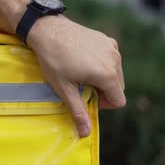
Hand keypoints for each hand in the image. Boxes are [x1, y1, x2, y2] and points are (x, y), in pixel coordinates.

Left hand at [28, 15, 125, 137]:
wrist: (46, 30)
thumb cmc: (53, 60)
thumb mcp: (64, 89)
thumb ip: (78, 111)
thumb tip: (85, 133)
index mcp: (107, 75)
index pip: (118, 101)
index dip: (103, 104)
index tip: (85, 97)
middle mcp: (114, 60)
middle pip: (118, 87)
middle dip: (102, 91)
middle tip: (80, 86)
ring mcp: (111, 47)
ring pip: (115, 72)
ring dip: (101, 77)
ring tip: (79, 72)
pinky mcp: (105, 39)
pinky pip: (109, 58)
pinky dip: (100, 63)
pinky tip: (81, 59)